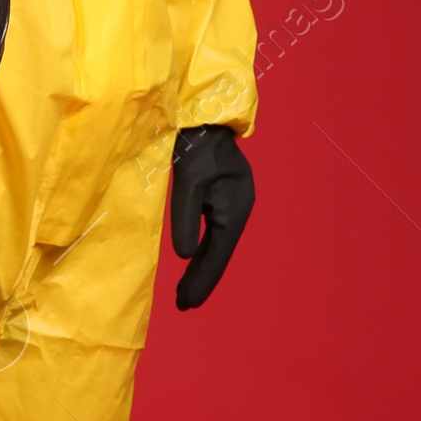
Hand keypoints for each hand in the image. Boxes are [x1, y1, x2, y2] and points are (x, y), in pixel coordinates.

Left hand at [170, 127, 253, 309]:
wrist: (203, 115)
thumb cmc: (195, 145)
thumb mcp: (189, 181)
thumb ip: (185, 218)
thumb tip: (184, 255)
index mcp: (235, 208)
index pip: (218, 252)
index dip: (203, 278)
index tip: (188, 303)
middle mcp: (237, 209)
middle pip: (218, 252)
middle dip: (201, 278)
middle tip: (183, 305)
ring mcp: (229, 204)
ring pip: (215, 245)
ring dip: (200, 267)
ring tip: (183, 292)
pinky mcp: (219, 199)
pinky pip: (211, 233)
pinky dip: (200, 249)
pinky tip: (191, 260)